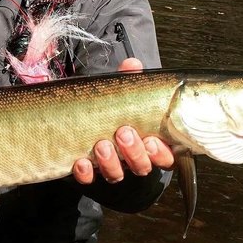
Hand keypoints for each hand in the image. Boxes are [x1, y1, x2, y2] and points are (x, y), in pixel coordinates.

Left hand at [72, 57, 174, 184]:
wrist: (77, 117)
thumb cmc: (110, 107)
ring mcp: (109, 166)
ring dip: (111, 162)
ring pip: (117, 174)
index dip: (161, 153)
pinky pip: (88, 179)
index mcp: (147, 141)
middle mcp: (130, 157)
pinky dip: (86, 172)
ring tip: (102, 144)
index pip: (165, 157)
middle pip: (142, 166)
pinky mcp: (87, 171)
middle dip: (134, 152)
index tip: (151, 140)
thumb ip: (128, 79)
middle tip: (123, 132)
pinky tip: (81, 161)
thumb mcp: (121, 92)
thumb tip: (132, 64)